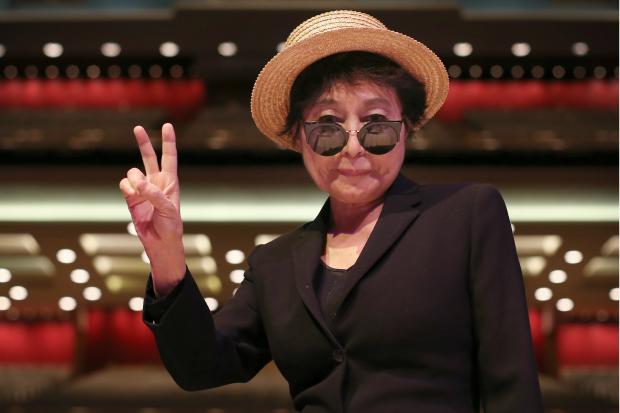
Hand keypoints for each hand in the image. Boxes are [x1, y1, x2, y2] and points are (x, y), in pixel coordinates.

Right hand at [119, 123, 185, 295]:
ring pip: (132, 172)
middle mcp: (156, 182)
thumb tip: (138, 182)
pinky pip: (124, 184)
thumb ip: (154, 194)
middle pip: (149, 156)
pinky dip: (126, 189)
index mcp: (170, 181)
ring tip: (140, 194)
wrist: (160, 242)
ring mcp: (142, 189)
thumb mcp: (168, 210)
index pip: (169, 157)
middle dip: (143, 142)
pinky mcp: (130, 197)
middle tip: (137, 127)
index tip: (168, 125)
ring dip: (134, 180)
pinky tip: (132, 197)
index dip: (168, 141)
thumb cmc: (171, 226)